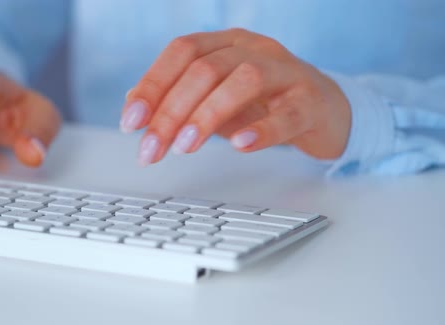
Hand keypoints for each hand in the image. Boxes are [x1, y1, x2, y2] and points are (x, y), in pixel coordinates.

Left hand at [120, 28, 350, 164]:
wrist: (325, 110)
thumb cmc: (264, 103)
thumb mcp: (215, 99)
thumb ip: (177, 99)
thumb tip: (133, 105)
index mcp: (227, 43)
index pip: (182, 52)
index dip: (152, 85)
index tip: (130, 122)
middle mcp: (255, 49)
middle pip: (205, 69)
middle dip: (171, 112)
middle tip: (151, 150)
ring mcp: (286, 72)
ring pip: (243, 80)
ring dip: (207, 116)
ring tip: (184, 148)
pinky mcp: (311, 102)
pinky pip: (288, 112)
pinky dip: (261, 129)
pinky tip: (240, 146)